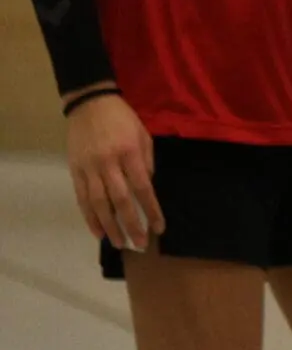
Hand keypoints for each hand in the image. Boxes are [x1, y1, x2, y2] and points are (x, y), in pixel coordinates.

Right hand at [65, 92, 160, 252]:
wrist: (90, 104)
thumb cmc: (122, 119)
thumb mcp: (143, 135)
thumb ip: (146, 162)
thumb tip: (147, 187)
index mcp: (129, 153)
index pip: (143, 188)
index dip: (151, 210)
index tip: (159, 228)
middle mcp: (108, 163)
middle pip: (121, 200)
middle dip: (131, 224)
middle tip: (139, 244)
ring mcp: (89, 169)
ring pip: (99, 203)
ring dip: (109, 226)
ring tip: (119, 243)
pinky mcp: (75, 171)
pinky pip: (82, 198)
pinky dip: (89, 217)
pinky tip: (98, 231)